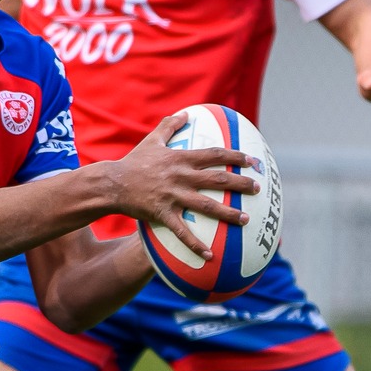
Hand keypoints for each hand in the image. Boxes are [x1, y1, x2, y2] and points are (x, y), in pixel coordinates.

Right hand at [108, 115, 258, 257]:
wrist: (112, 183)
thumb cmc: (133, 162)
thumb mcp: (152, 140)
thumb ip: (170, 126)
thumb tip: (185, 114)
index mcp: (181, 159)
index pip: (215, 154)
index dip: (235, 156)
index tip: (252, 161)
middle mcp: (181, 176)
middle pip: (218, 179)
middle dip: (240, 183)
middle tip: (257, 189)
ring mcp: (173, 196)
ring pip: (207, 206)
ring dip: (228, 213)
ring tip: (246, 220)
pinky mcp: (163, 214)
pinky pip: (182, 232)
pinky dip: (196, 245)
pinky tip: (209, 257)